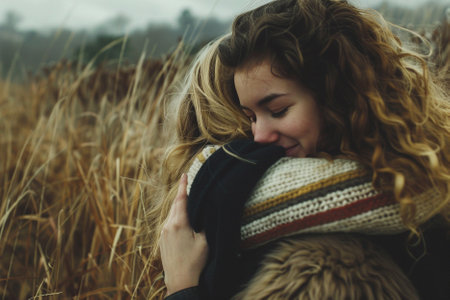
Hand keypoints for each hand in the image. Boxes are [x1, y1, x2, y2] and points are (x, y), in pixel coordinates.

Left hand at [160, 173, 208, 295]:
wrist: (180, 281)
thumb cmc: (194, 262)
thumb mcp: (204, 241)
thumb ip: (203, 224)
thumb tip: (205, 211)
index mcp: (179, 223)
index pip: (181, 200)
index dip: (183, 186)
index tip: (185, 175)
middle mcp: (168, 225)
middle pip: (175, 205)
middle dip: (181, 195)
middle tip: (187, 184)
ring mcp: (163, 233)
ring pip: (171, 214)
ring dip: (178, 206)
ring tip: (187, 201)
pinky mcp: (161, 240)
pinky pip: (168, 222)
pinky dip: (175, 216)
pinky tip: (181, 219)